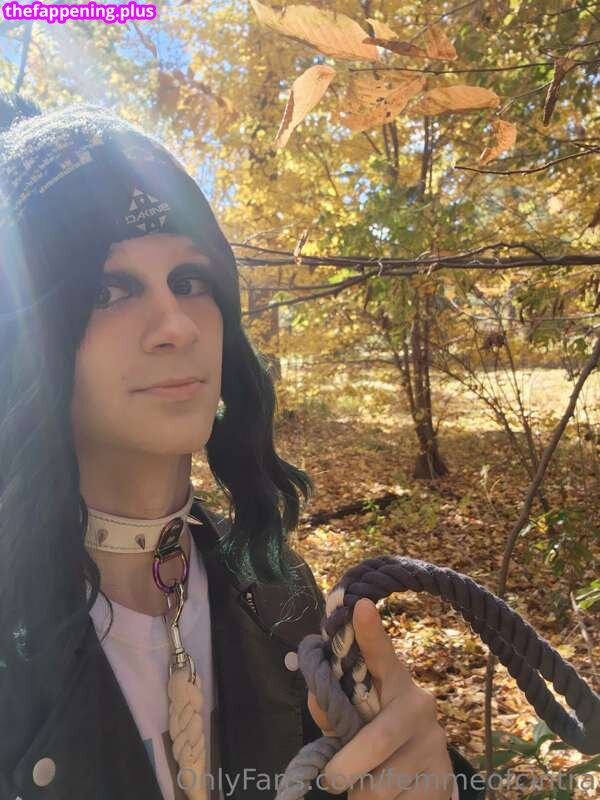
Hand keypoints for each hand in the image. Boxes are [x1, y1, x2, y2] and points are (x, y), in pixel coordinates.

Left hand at [307, 598, 456, 798]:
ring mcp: (434, 743)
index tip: (360, 606)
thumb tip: (318, 697)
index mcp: (393, 682)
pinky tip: (393, 797)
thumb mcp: (354, 723)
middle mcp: (419, 705)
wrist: (425, 781)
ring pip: (382, 781)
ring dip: (362, 794)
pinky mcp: (442, 779)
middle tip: (331, 779)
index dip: (369, 633)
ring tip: (366, 788)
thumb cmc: (378, 744)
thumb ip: (334, 710)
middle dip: (346, 766)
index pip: (380, 655)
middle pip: (377, 739)